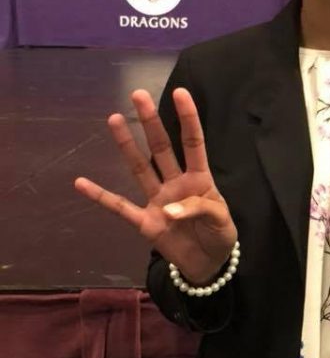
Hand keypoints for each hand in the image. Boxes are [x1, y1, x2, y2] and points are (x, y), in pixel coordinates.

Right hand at [74, 88, 236, 285]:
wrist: (208, 265)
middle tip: (138, 95)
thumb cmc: (219, 236)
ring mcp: (157, 201)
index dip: (187, 117)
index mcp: (199, 178)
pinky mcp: (144, 223)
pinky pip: (120, 207)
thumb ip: (199, 209)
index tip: (180, 92)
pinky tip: (81, 182)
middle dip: (151, 122)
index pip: (193, 142)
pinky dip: (100, 197)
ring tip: (113, 119)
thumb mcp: (221, 221)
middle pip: (161, 147)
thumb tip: (168, 211)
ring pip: (140, 168)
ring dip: (127, 145)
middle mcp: (175, 183)